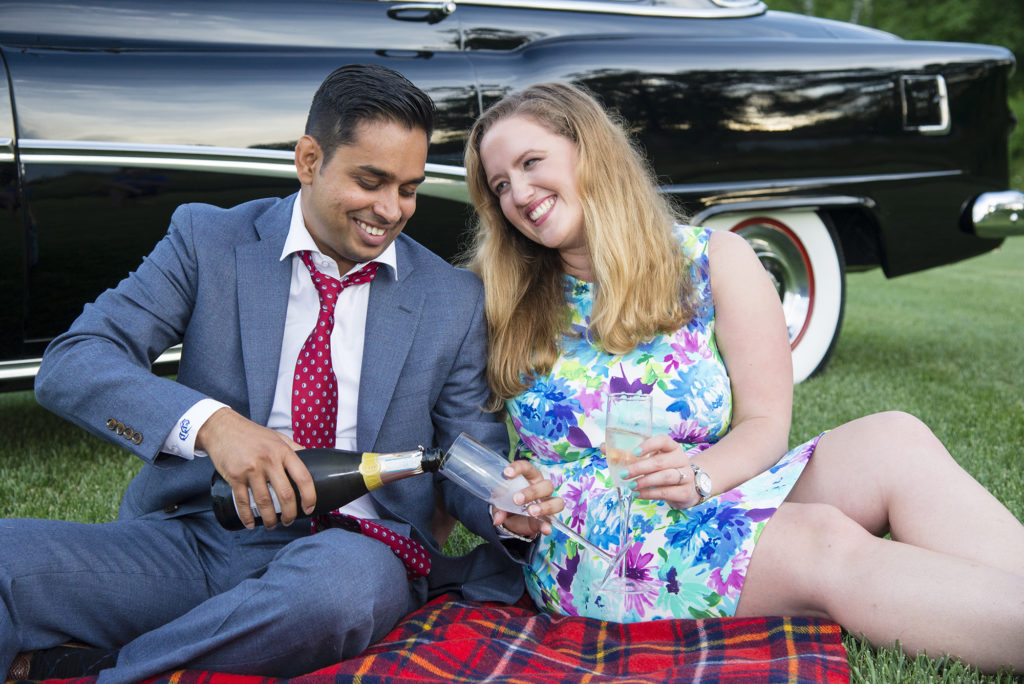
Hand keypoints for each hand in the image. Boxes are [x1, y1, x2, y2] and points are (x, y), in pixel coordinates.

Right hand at [197, 408, 312, 528]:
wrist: (222, 428)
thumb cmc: (252, 434)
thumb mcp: (278, 437)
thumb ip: (294, 449)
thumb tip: (311, 462)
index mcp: (283, 451)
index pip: (303, 477)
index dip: (309, 496)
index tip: (309, 508)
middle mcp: (269, 460)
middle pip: (285, 495)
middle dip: (289, 514)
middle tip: (289, 521)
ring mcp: (251, 469)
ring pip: (264, 502)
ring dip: (270, 519)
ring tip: (272, 525)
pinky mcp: (235, 476)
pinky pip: (243, 502)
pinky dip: (247, 516)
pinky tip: (250, 524)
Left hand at [490, 460, 562, 537]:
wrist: (513, 520)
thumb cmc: (509, 503)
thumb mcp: (500, 504)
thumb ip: (499, 510)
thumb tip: (497, 519)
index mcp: (529, 477)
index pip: (527, 468)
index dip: (518, 468)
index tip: (507, 473)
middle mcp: (542, 488)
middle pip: (546, 485)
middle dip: (532, 492)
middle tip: (517, 499)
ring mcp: (547, 503)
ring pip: (556, 501)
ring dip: (544, 506)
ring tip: (530, 512)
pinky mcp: (547, 519)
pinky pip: (552, 521)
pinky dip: (548, 525)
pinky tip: (545, 529)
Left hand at [622, 433, 701, 508]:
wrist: (687, 488)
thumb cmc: (665, 471)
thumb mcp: (653, 460)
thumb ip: (632, 455)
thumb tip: (606, 449)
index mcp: (672, 447)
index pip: (663, 440)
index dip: (648, 445)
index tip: (634, 452)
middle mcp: (681, 459)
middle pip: (660, 461)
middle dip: (640, 468)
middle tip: (624, 474)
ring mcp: (686, 475)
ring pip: (665, 477)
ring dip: (645, 481)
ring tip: (631, 486)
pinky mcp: (685, 492)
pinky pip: (666, 492)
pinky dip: (649, 494)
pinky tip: (638, 494)